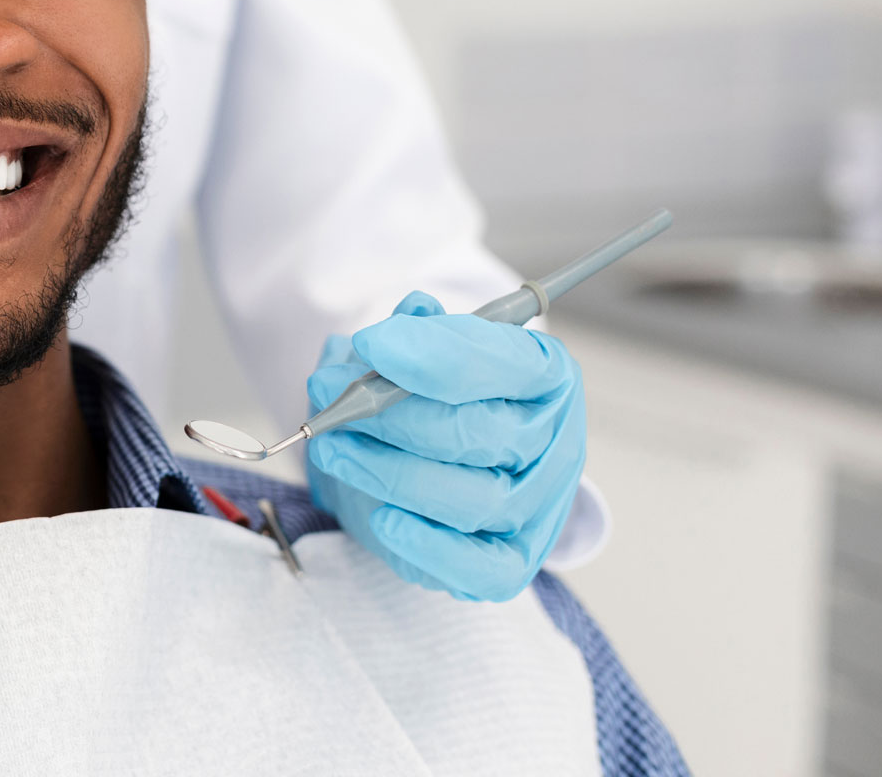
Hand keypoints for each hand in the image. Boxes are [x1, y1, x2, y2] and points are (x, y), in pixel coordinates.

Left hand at [305, 291, 584, 601]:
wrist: (438, 466)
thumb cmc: (434, 398)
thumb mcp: (422, 354)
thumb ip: (416, 335)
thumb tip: (412, 312)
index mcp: (544, 375)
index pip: (505, 361)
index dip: (435, 354)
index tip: (370, 343)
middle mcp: (554, 441)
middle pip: (478, 432)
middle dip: (389, 414)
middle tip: (327, 396)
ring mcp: (538, 506)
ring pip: (473, 498)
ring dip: (390, 473)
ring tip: (333, 449)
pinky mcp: (512, 560)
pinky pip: (482, 569)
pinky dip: (431, 547)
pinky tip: (384, 520)